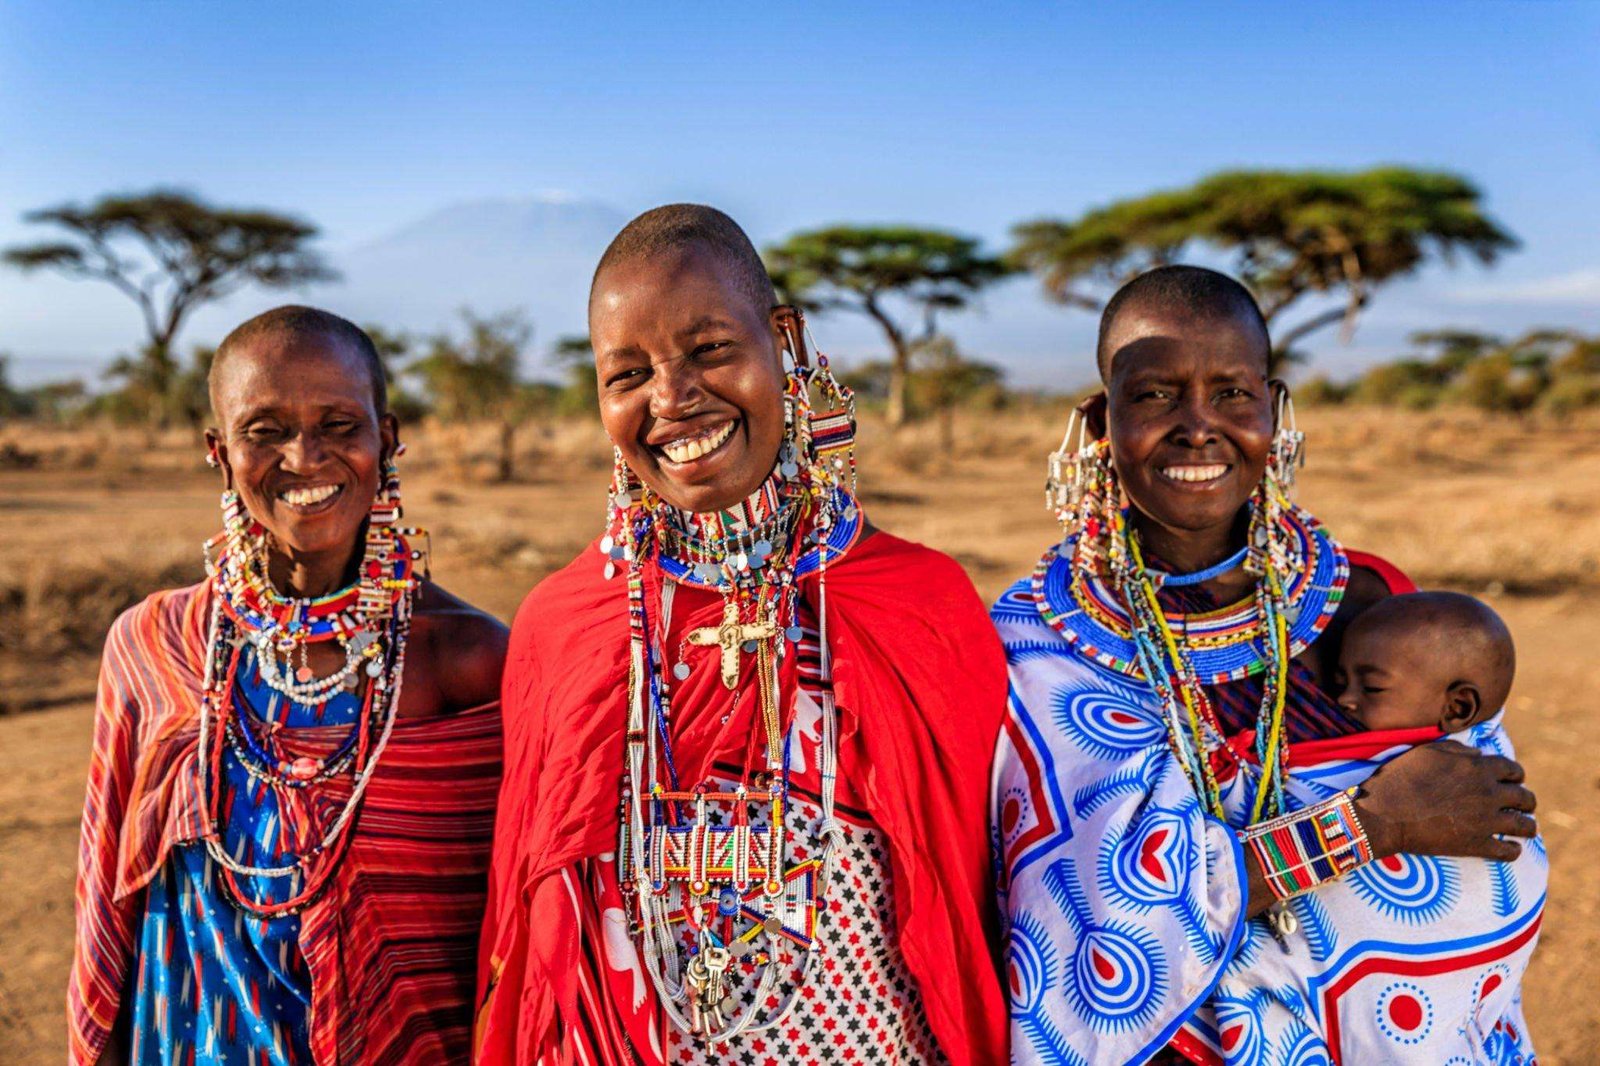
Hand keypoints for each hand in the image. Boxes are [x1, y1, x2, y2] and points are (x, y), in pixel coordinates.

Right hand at [1353, 740, 1535, 861]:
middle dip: (1526, 801)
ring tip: (1523, 829)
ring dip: (1527, 826)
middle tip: (1520, 806)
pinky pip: (1509, 852)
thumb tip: (1478, 754)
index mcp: (1479, 768)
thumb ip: (1458, 751)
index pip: (1514, 770)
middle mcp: (1489, 793)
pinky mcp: (1478, 845)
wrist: (1385, 814)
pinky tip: (1509, 848)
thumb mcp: (1427, 752)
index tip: (1511, 781)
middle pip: (1525, 798)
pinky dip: (1513, 850)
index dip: (1515, 776)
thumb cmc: (1401, 778)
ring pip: (1525, 826)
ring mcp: (1486, 821)